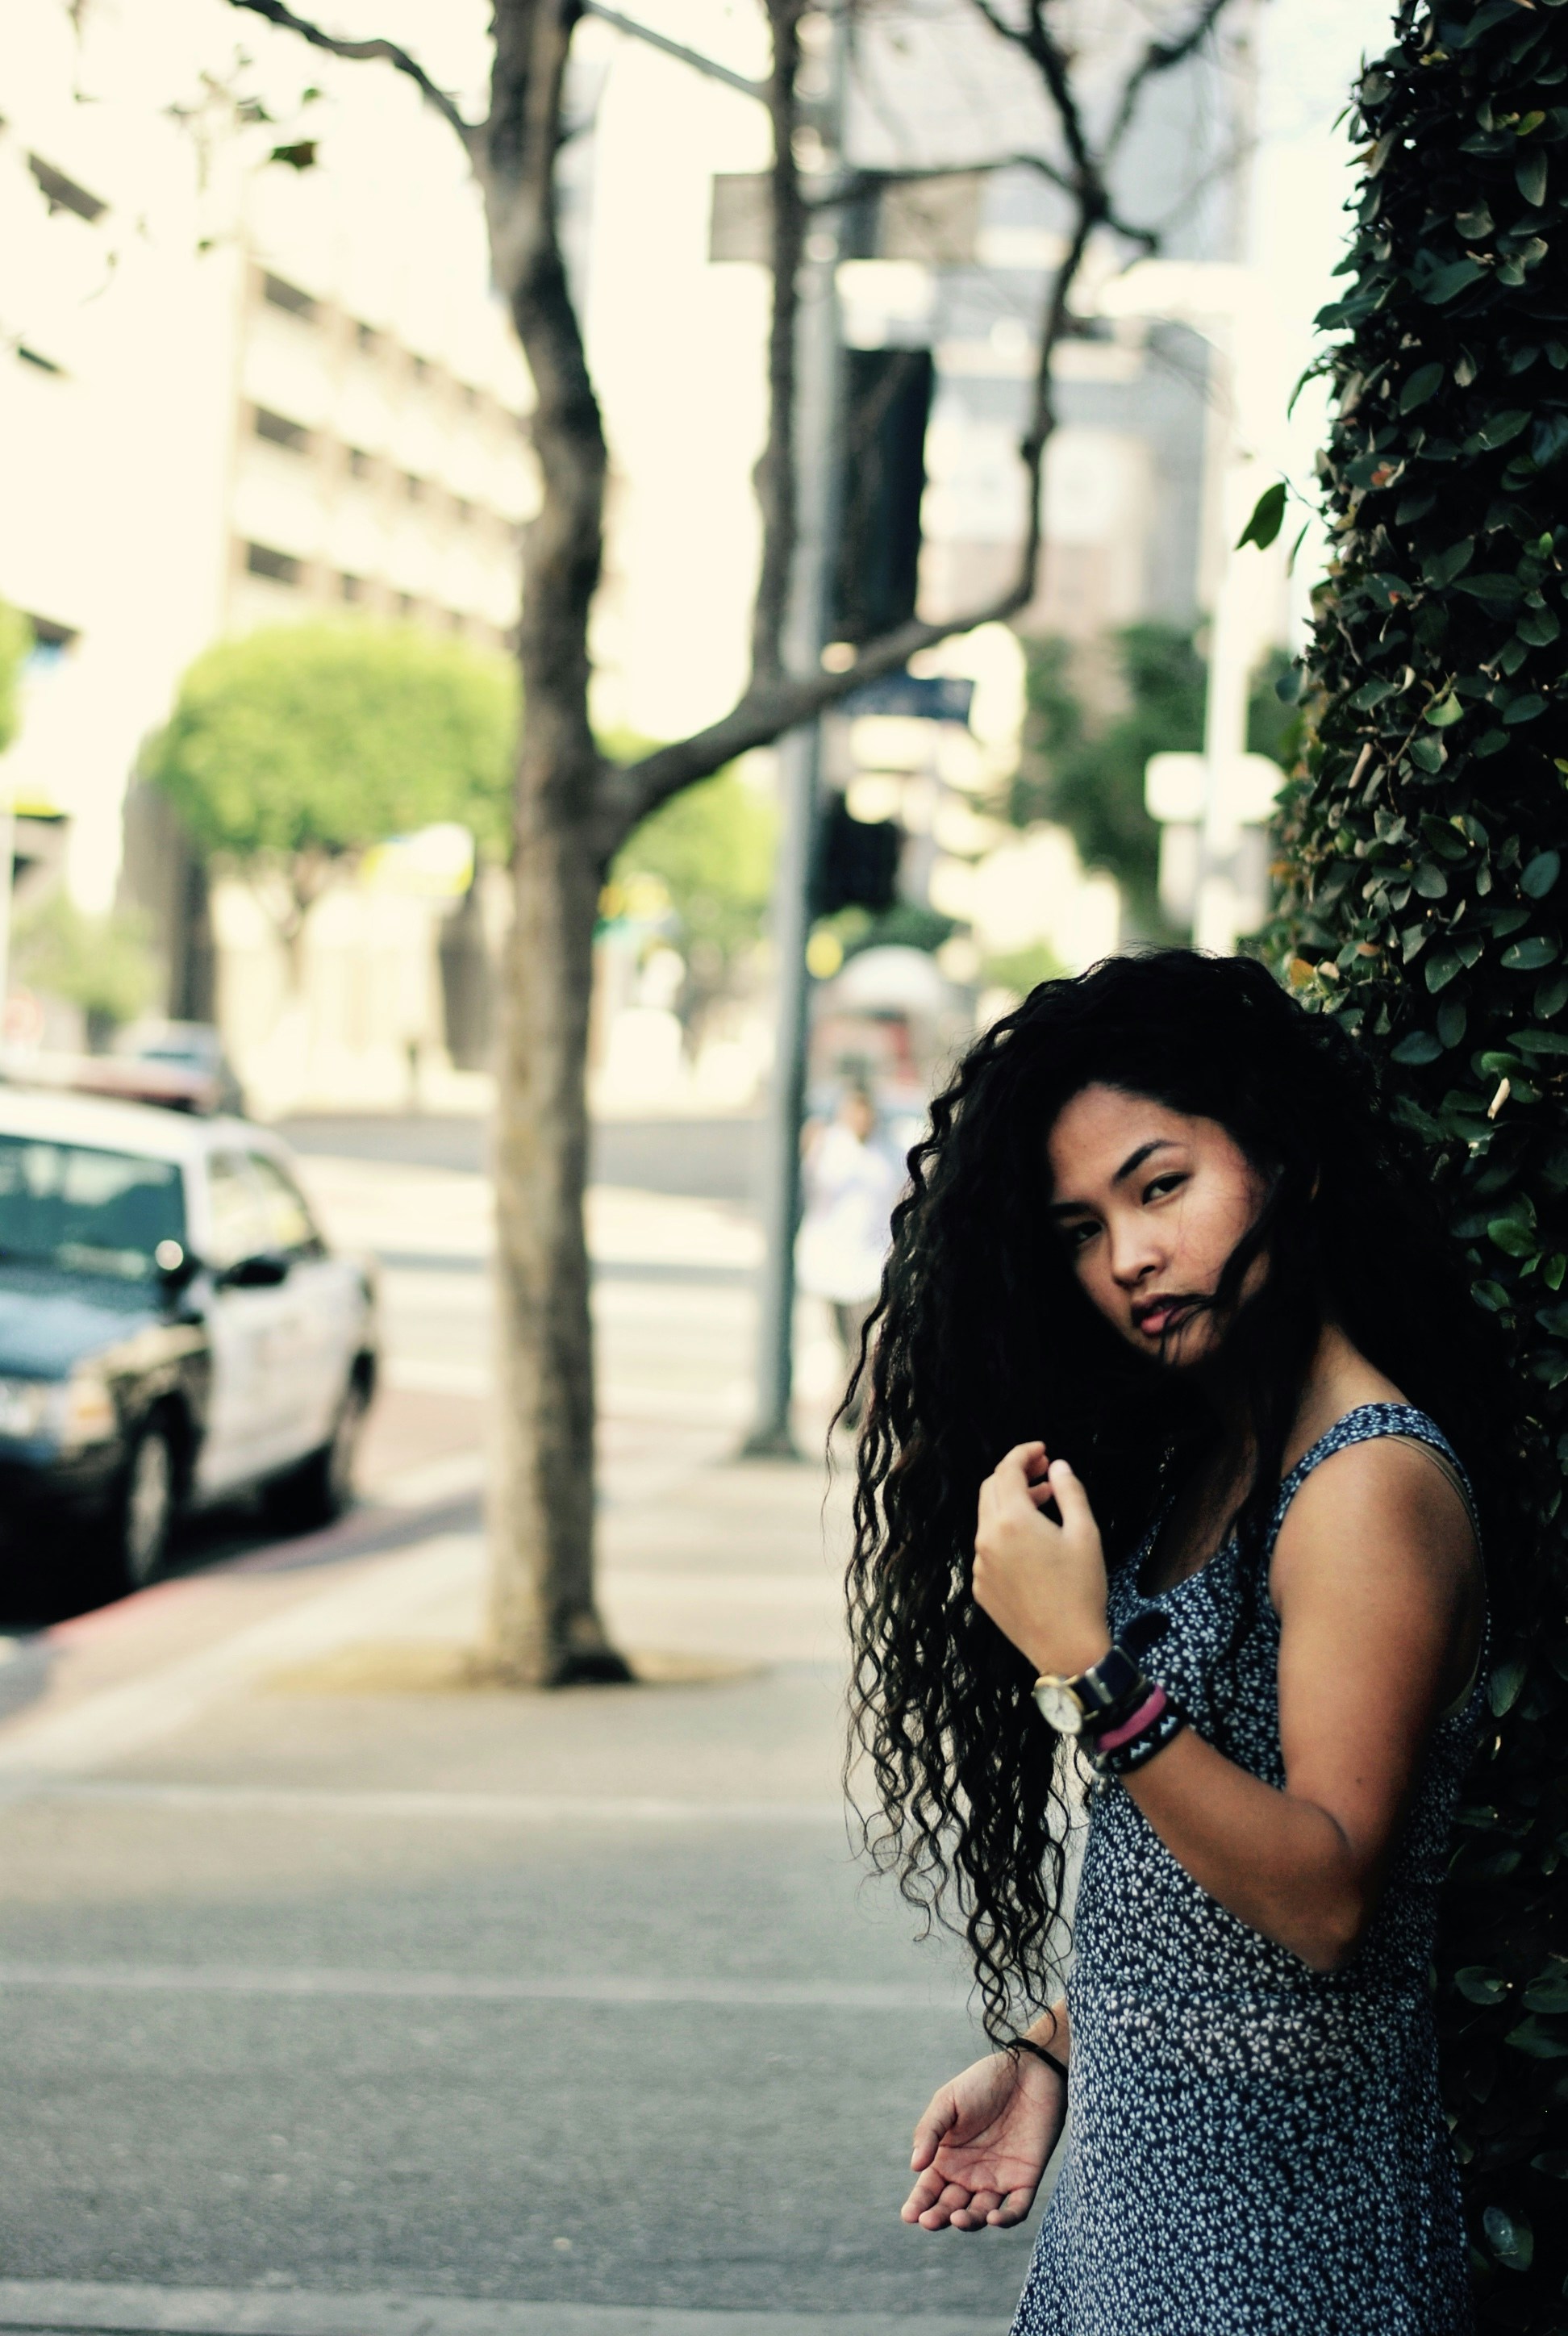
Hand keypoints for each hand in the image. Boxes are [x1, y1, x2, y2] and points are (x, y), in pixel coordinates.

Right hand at [902, 2048, 1064, 2230]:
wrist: (1027, 2070)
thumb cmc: (983, 2082)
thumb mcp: (948, 2101)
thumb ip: (929, 2131)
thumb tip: (915, 2166)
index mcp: (948, 2157)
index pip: (928, 2190)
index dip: (918, 2205)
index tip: (909, 2216)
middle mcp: (970, 2174)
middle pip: (950, 2207)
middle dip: (938, 2217)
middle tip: (929, 2220)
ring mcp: (998, 2179)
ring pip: (980, 2214)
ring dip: (968, 2222)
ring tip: (958, 2218)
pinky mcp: (1025, 2180)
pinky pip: (1016, 2209)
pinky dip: (1006, 2220)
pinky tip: (993, 2217)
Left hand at [972, 1444, 1108, 1677]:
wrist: (1067, 1648)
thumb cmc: (1081, 1590)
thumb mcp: (1086, 1534)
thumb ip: (1070, 1492)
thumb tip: (1058, 1467)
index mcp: (1012, 1521)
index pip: (1007, 1470)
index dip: (1023, 1454)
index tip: (1042, 1451)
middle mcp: (986, 1539)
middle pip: (991, 1489)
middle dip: (1015, 1475)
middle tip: (1043, 1473)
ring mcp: (979, 1564)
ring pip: (988, 1519)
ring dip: (1011, 1505)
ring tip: (1043, 1505)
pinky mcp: (980, 1586)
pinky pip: (988, 1548)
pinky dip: (1005, 1534)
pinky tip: (1032, 1544)